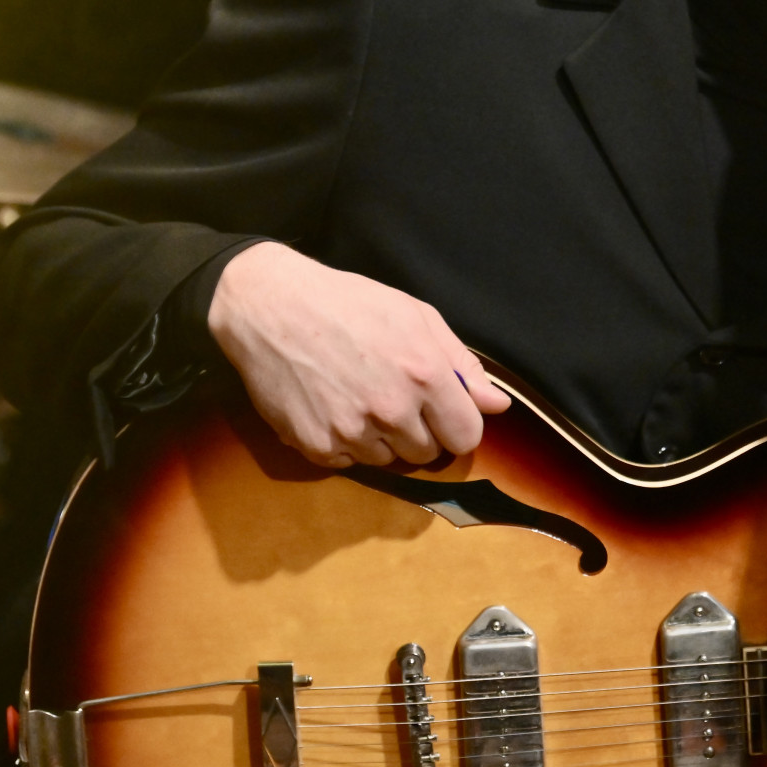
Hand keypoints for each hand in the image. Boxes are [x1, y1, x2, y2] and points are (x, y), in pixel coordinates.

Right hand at [207, 242, 509, 467]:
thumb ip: (462, 364)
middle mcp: (391, 409)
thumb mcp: (416, 316)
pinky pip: (350, 462)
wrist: (269, 307)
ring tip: (360, 397)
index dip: (456, 425)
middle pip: (428, 454)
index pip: (465, 436)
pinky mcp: (316, 446)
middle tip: (394, 398)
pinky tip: (333, 406)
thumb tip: (497, 406)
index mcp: (425, 374)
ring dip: (381, 438)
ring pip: (388, 461)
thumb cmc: (349, 304)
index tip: (442, 412)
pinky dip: (346, 443)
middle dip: (419, 431)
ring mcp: (352, 432)